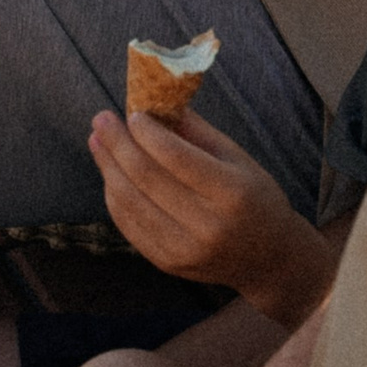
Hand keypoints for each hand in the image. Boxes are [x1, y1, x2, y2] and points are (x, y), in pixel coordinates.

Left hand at [87, 107, 335, 327]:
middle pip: (147, 178)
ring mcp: (185, 249)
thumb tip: (155, 103)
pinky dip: (114, 195)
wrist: (269, 259)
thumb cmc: (255, 198)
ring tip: (97, 142)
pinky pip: (129, 225)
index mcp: (232, 193)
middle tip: (101, 120)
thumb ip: (196, 132)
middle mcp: (208, 225)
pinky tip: (110, 173)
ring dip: (108, 168)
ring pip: (130, 202)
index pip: (176, 157)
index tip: (132, 113)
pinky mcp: (167, 263)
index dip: (147, 133)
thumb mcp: (238, 158)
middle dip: (118, 144)